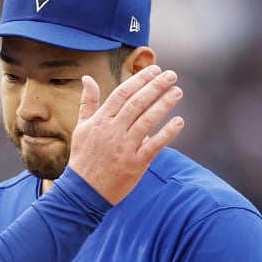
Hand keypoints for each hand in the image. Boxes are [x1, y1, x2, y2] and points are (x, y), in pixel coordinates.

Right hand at [64, 65, 184, 203]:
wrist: (84, 191)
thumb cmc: (83, 158)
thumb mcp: (81, 127)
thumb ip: (88, 102)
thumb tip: (87, 78)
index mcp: (101, 120)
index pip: (122, 93)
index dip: (140, 79)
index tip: (155, 70)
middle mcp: (113, 131)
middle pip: (137, 103)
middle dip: (156, 86)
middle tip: (172, 75)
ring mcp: (125, 147)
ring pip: (147, 120)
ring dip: (164, 104)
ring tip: (177, 92)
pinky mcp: (135, 163)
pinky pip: (154, 145)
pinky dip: (167, 133)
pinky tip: (179, 121)